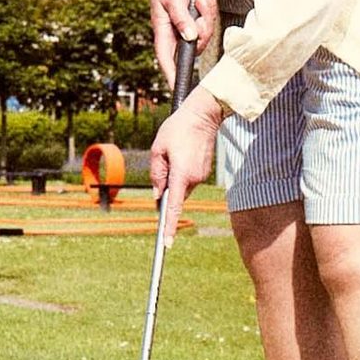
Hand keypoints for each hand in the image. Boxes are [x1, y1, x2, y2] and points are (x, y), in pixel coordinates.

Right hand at [147, 0, 215, 86]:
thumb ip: (181, 18)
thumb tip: (189, 38)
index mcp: (163, 30)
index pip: (167, 59)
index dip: (172, 75)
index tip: (178, 88)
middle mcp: (175, 31)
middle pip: (195, 46)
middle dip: (204, 29)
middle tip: (200, 7)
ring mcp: (186, 25)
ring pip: (205, 33)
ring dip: (207, 13)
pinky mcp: (195, 17)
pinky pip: (209, 20)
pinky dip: (209, 7)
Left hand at [149, 90, 222, 245]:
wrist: (204, 115)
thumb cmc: (177, 129)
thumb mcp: (158, 149)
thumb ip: (156, 173)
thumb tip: (157, 195)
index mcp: (181, 176)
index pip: (173, 208)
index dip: (168, 227)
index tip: (166, 244)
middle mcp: (193, 180)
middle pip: (173, 195)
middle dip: (164, 188)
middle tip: (163, 162)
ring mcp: (200, 177)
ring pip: (180, 187)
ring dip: (172, 177)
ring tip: (172, 152)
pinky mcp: (203, 172)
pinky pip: (187, 180)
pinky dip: (179, 173)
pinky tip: (180, 153)